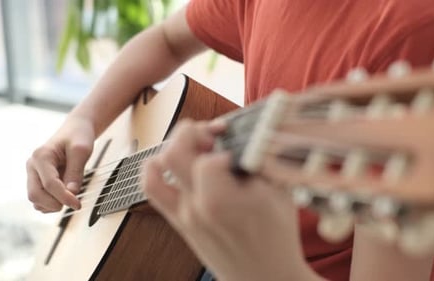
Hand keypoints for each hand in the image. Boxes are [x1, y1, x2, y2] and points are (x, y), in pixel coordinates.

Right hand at [26, 116, 94, 211]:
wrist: (75, 130)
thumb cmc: (79, 137)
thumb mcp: (82, 151)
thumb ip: (76, 172)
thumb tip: (72, 193)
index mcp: (41, 156)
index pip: (49, 184)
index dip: (64, 197)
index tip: (78, 205)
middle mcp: (32, 165)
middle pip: (35, 195)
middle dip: (55, 204)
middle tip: (74, 203)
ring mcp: (33, 173)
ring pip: (35, 199)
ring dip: (52, 205)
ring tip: (70, 196)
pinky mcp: (37, 179)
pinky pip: (39, 199)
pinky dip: (51, 203)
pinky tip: (65, 196)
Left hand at [143, 119, 319, 280]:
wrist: (264, 277)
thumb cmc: (276, 237)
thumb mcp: (281, 194)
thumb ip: (262, 161)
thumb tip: (250, 133)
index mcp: (223, 203)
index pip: (208, 159)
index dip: (223, 146)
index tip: (236, 152)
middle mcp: (196, 208)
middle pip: (174, 152)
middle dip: (193, 133)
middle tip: (213, 137)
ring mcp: (183, 214)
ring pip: (158, 165)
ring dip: (174, 147)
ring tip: (196, 148)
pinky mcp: (177, 220)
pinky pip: (152, 188)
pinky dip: (156, 168)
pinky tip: (175, 162)